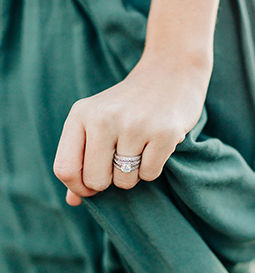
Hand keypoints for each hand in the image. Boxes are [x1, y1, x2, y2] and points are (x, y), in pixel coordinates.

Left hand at [53, 53, 211, 205]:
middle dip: (109, 182)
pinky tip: (156, 146)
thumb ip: (80, 158)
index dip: (78, 187)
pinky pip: (149, 175)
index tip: (92, 186)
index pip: (65, 169)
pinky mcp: (164, 132)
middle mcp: (104, 117)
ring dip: (133, 175)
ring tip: (140, 149)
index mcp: (81, 114)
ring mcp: (135, 124)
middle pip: (96, 180)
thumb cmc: (130, 105)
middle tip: (120, 163)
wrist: (171, 71)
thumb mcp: (97, 121)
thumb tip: (73, 201)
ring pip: (124, 182)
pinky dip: (152, 169)